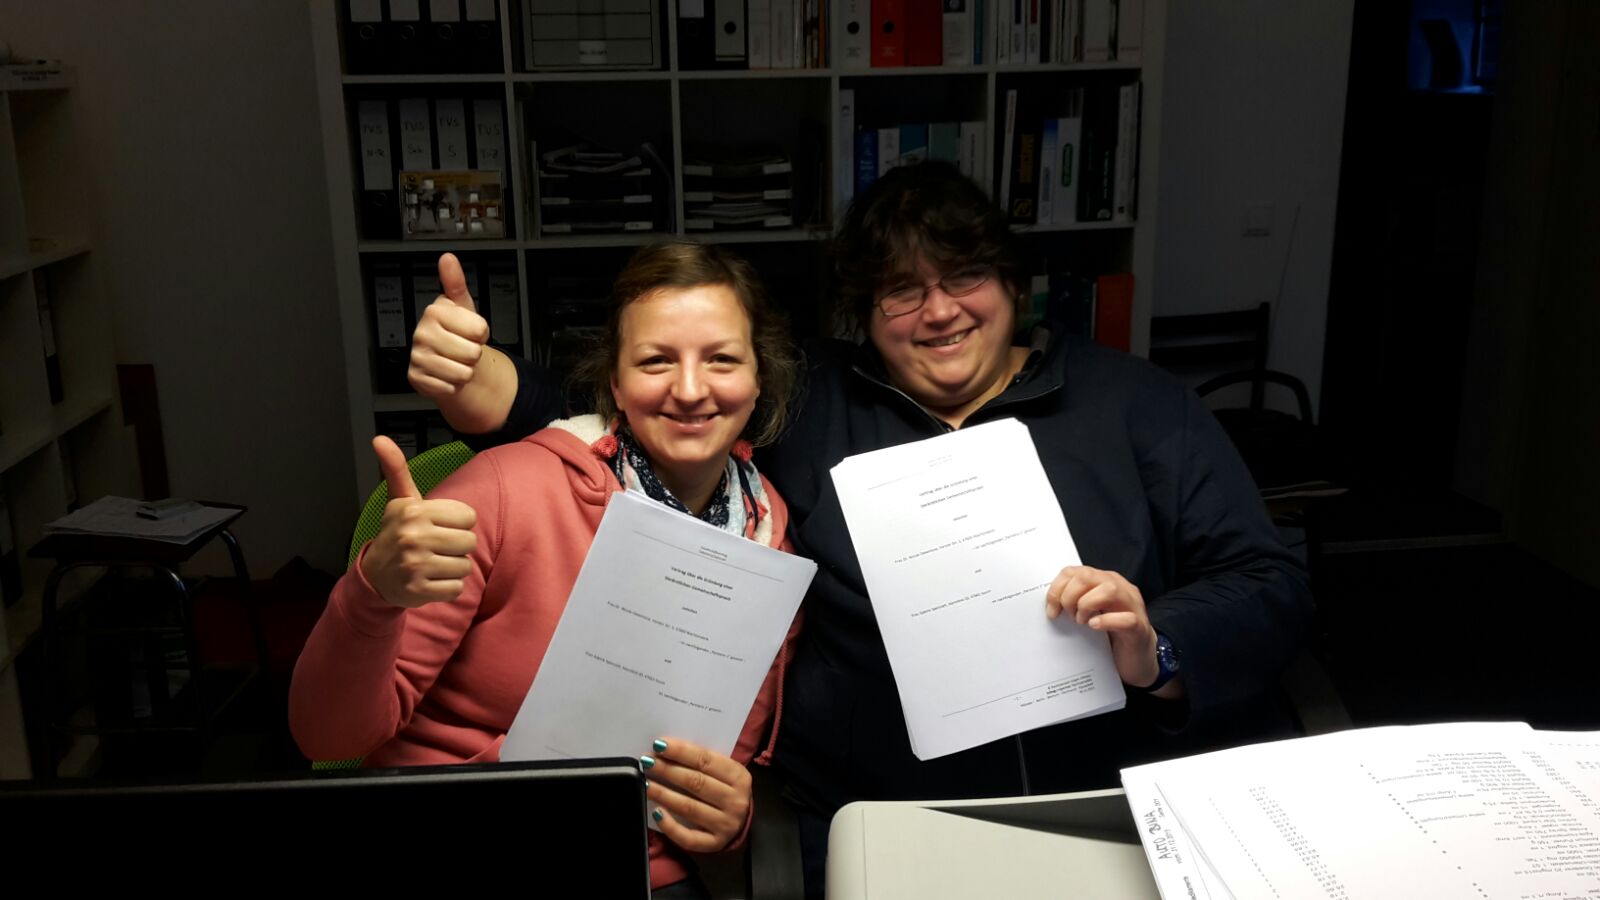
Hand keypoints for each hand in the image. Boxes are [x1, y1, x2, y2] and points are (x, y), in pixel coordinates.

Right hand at [358, 435, 477, 608]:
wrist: (374, 576)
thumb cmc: (397, 533)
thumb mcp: (399, 501)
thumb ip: (396, 469)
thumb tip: (379, 438)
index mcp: (413, 510)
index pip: (468, 517)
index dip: (457, 523)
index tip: (438, 526)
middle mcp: (412, 536)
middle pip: (469, 542)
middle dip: (456, 547)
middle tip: (435, 547)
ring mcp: (415, 565)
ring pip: (464, 566)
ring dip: (452, 568)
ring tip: (432, 563)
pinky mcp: (418, 591)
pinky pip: (456, 588)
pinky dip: (447, 587)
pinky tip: (429, 580)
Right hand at [408, 252, 490, 397]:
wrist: (447, 359)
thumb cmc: (457, 332)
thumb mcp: (462, 306)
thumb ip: (456, 283)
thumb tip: (447, 258)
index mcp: (435, 312)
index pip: (480, 329)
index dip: (482, 333)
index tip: (470, 330)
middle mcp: (422, 333)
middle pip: (472, 353)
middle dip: (473, 354)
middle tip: (462, 348)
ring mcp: (418, 356)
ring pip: (462, 373)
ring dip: (465, 371)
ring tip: (455, 361)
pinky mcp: (416, 377)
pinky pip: (449, 387)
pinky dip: (453, 385)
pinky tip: (445, 374)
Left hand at [643, 738, 752, 852]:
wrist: (740, 822)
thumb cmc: (725, 790)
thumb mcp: (724, 772)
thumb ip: (702, 763)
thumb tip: (666, 751)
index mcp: (739, 777)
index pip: (706, 760)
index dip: (680, 751)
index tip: (659, 745)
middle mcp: (735, 801)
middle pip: (696, 782)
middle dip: (668, 771)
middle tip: (647, 762)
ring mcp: (726, 824)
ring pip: (690, 808)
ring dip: (664, 794)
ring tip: (646, 784)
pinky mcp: (714, 844)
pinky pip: (688, 837)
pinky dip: (670, 825)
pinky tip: (657, 812)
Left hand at [1045, 565, 1159, 688]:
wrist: (1137, 659)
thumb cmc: (1109, 635)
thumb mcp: (1089, 614)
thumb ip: (1074, 604)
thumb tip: (1049, 606)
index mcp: (1104, 582)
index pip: (1074, 572)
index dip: (1057, 589)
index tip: (1051, 609)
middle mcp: (1119, 588)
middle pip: (1088, 576)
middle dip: (1070, 596)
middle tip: (1069, 616)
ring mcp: (1132, 606)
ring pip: (1109, 589)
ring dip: (1087, 605)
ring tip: (1082, 622)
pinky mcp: (1139, 628)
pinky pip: (1126, 619)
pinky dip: (1107, 621)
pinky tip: (1094, 626)